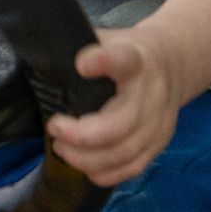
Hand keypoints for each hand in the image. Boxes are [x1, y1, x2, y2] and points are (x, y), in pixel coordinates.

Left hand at [47, 29, 180, 186]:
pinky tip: (85, 166)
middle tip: (54, 127)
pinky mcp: (159, 144)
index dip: (104, 62)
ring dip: (85, 157)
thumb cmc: (128, 54)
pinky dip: (104, 173)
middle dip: (80, 134)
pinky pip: (131, 167)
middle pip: (120, 124)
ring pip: (123, 152)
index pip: (125, 61)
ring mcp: (158, 123)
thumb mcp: (109, 39)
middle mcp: (151, 93)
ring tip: (62, 147)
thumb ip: (80, 47)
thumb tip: (38, 58)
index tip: (82, 64)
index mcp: (136, 60)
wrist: (172, 65)